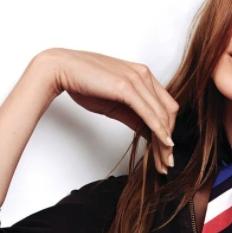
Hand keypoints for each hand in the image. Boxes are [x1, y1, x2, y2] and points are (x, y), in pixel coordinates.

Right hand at [37, 48, 178, 173]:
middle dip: (169, 140)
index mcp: (142, 75)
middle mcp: (144, 75)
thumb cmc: (84, 83)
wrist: (62, 69)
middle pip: (168, 112)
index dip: (168, 130)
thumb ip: (133, 115)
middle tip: (168, 162)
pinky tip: (163, 144)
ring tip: (165, 162)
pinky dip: (158, 130)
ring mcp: (137, 79)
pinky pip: (149, 113)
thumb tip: (148, 132)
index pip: (164, 106)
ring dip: (164, 141)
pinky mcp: (127, 87)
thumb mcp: (114, 103)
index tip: (165, 151)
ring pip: (161, 115)